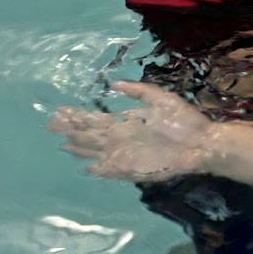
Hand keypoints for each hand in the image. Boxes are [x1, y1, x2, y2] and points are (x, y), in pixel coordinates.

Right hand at [50, 82, 218, 181]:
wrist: (203, 143)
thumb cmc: (185, 120)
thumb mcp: (161, 98)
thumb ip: (138, 91)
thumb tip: (115, 83)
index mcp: (128, 122)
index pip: (97, 119)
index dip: (78, 116)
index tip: (59, 111)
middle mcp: (122, 139)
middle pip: (91, 135)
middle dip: (71, 130)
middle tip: (49, 125)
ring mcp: (126, 155)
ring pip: (96, 151)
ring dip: (80, 148)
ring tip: (62, 145)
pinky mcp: (134, 170)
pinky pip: (113, 171)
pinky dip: (100, 169)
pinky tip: (87, 167)